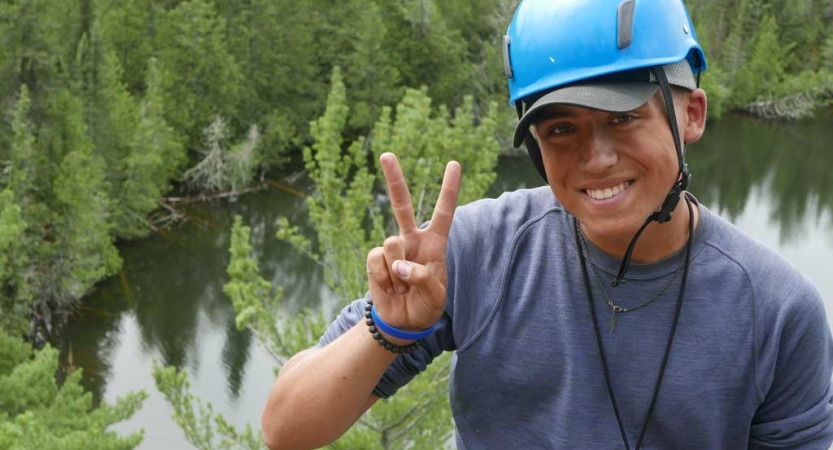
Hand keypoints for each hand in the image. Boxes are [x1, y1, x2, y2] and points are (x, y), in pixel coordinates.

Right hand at [366, 153, 460, 335]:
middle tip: (386, 154)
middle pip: (402, 204)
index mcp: (434, 243)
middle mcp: (412, 240)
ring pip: (392, 244)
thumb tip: (400, 266)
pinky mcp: (375, 260)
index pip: (443, 211)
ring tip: (403, 287)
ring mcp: (393, 249)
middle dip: (394, 179)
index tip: (454, 163)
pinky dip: (384, 278)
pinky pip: (377, 260)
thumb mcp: (435, 297)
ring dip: (398, 271)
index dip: (449, 188)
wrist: (402, 321)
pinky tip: (390, 288)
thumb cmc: (426, 306)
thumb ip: (424, 279)